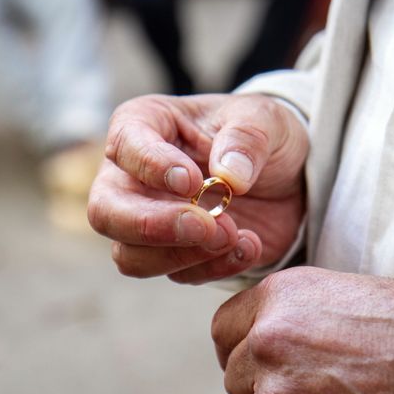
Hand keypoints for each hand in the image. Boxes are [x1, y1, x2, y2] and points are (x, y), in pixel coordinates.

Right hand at [88, 93, 308, 283]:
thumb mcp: (265, 119)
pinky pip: (176, 274)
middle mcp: (132, 176)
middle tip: (206, 226)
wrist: (287, 177)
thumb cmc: (261, 134)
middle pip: (106, 212)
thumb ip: (247, 138)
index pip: (125, 146)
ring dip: (183, 255)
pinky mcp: (171, 253)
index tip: (193, 181)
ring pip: (130, 255)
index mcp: (144, 125)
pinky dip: (213, 268)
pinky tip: (249, 246)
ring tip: (235, 235)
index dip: (152, 167)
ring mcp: (147, 219)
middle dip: (153, 226)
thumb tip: (229, 176)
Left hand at [212, 267, 393, 393]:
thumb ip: (284, 312)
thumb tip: (257, 334)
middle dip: (261, 380)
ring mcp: (276, 383)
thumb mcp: (331, 295)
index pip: (223, 327)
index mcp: (276, 295)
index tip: (252, 358)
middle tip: (302, 382)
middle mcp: (267, 334)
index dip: (239, 346)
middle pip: (235, 371)